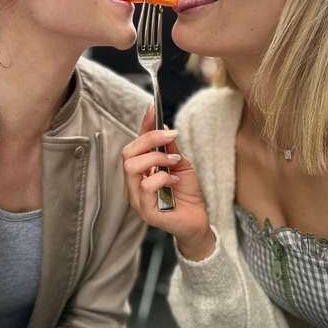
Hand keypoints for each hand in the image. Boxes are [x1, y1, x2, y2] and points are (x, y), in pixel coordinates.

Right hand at [123, 106, 215, 260]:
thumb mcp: (180, 164)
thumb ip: (169, 148)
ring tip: (174, 164)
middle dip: (150, 141)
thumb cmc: (187, 194)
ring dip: (157, 160)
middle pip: (127, 154)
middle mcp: (133, 184)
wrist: (199, 220)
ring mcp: (136, 199)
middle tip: (171, 139)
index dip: (143, 126)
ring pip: (132, 168)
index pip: (134, 144)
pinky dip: (162, 179)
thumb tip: (162, 126)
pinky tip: (174, 182)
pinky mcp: (145, 212)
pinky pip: (145, 187)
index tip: (153, 108)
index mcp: (140, 172)